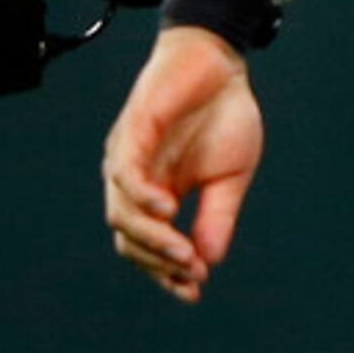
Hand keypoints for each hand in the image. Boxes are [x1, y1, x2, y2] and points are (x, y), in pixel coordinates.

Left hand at [103, 24, 262, 303]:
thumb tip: (209, 261)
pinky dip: (143, 197)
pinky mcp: (131, 132)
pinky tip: (169, 208)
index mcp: (156, 194)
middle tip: (192, 273)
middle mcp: (134, 182)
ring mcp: (128, 158)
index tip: (194, 291)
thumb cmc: (224, 114)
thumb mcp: (232, 175)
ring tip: (183, 252)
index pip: (149, 245)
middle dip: (159, 262)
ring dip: (151, 238)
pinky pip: (125, 174)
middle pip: (128, 238)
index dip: (167, 271)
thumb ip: (218, 215)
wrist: (222, 61)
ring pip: (122, 214)